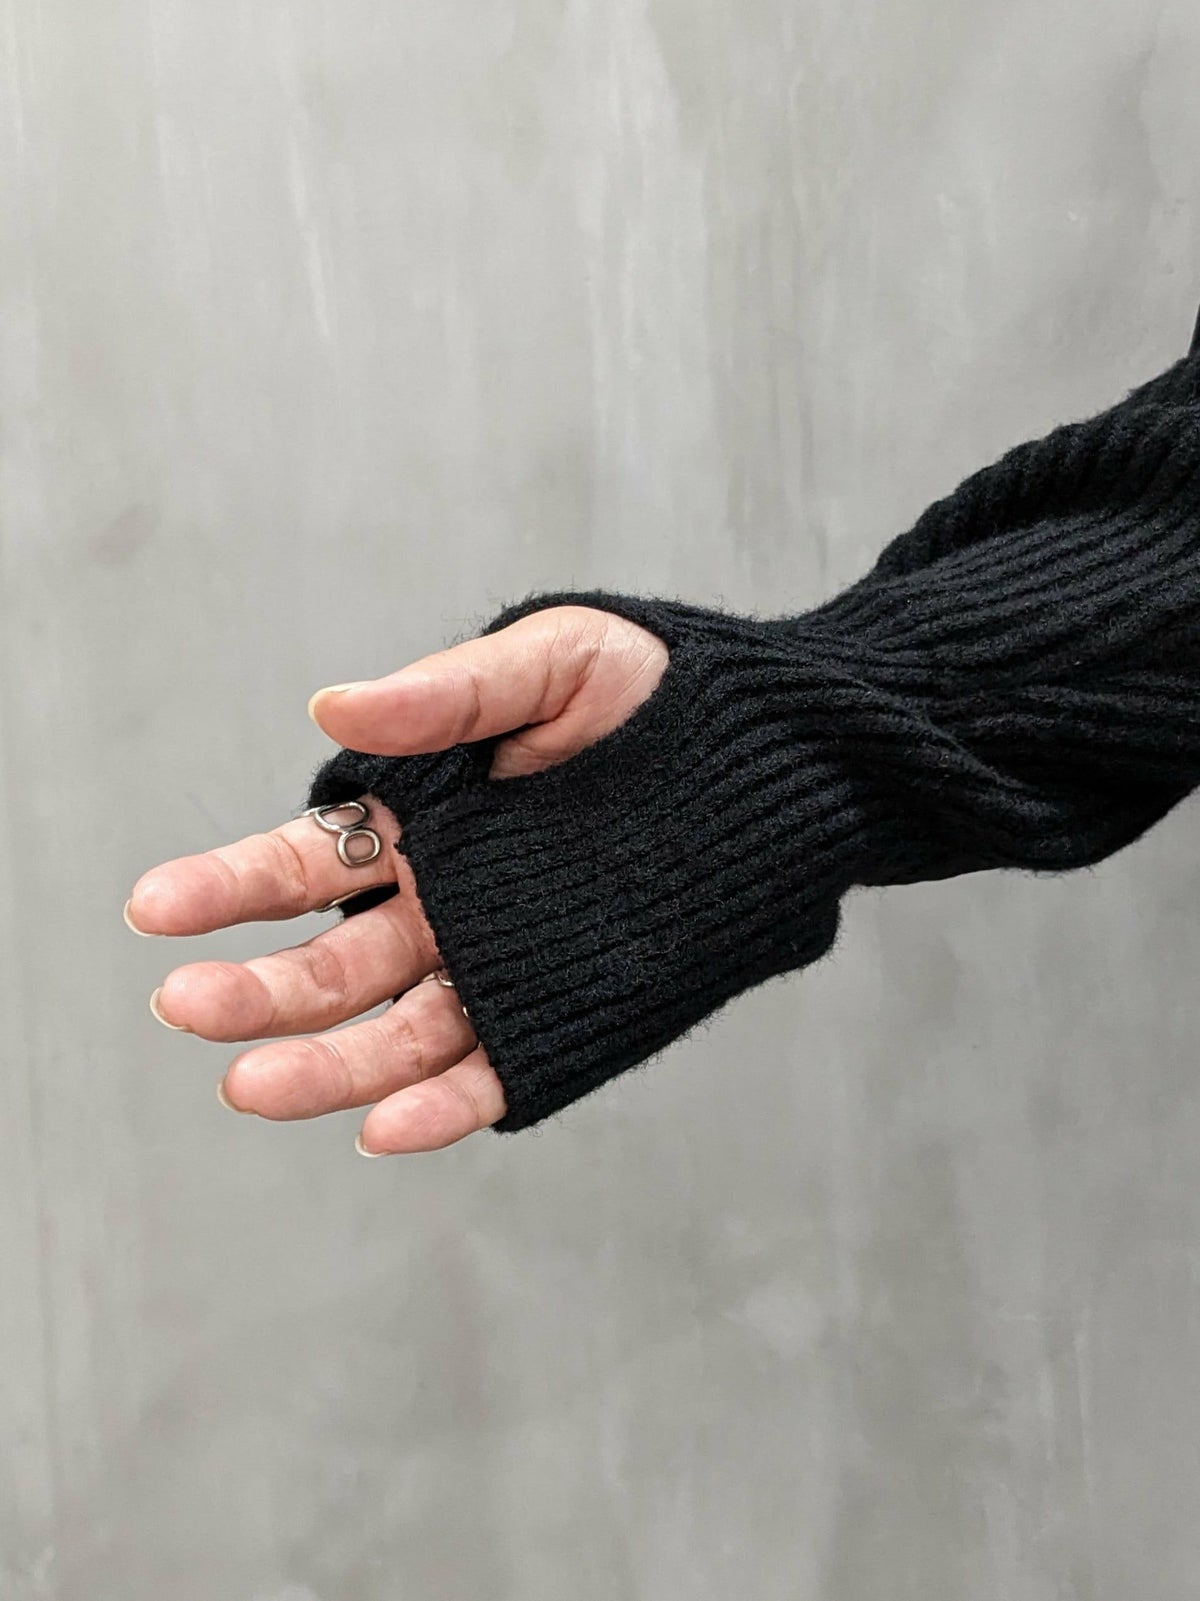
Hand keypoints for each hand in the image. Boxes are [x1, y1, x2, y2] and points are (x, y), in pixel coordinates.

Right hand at [127, 606, 668, 1154]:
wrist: (785, 761)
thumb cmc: (659, 694)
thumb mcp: (555, 662)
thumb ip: (447, 693)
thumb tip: (330, 702)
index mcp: (423, 822)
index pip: (306, 863)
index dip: (227, 885)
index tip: (156, 906)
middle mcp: (448, 905)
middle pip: (333, 963)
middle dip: (256, 989)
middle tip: (186, 1004)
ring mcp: (504, 967)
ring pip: (396, 1033)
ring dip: (325, 1065)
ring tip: (250, 1088)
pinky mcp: (569, 1016)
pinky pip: (495, 1071)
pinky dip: (441, 1104)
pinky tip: (384, 1128)